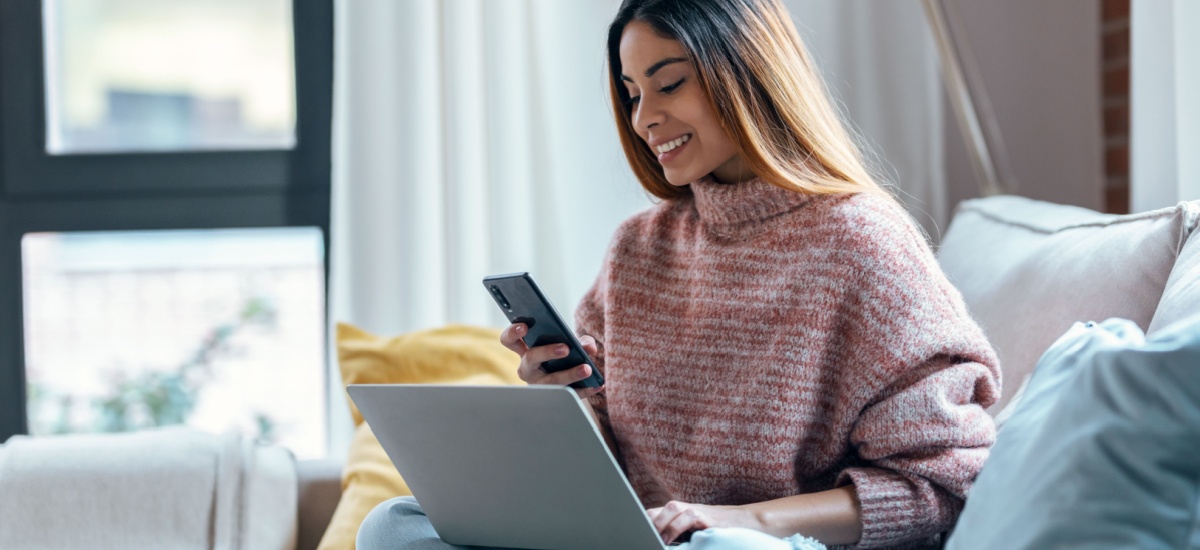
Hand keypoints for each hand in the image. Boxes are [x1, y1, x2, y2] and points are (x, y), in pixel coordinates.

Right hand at [500, 323, 602, 398]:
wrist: (567, 384)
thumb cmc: (563, 358)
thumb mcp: (569, 345)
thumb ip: (579, 341)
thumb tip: (588, 348)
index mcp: (526, 350)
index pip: (509, 340)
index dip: (513, 332)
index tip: (524, 326)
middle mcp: (528, 369)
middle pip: (531, 358)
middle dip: (547, 352)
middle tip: (565, 348)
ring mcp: (539, 386)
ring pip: (551, 381)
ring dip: (570, 374)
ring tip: (587, 368)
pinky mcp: (554, 400)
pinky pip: (570, 394)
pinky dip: (585, 389)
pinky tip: (597, 385)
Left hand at [647, 501, 762, 544]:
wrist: (746, 521)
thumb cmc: (719, 530)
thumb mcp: (695, 531)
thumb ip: (679, 534)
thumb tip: (661, 542)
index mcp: (682, 513)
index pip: (657, 512)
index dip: (645, 520)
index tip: (635, 531)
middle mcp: (688, 508)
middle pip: (663, 507)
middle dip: (650, 520)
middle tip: (641, 534)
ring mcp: (698, 510)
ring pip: (674, 508)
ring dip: (662, 522)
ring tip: (656, 538)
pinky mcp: (708, 517)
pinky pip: (690, 516)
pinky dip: (678, 526)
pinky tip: (672, 538)